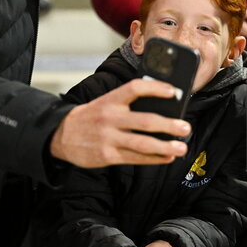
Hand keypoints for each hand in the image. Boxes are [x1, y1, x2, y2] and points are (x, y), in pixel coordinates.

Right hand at [49, 79, 190, 167]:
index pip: (135, 88)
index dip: (155, 88)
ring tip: (181, 148)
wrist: (62, 135)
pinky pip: (135, 158)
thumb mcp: (106, 103)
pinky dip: (153, 158)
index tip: (173, 91)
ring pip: (142, 143)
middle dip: (168, 125)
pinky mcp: (107, 155)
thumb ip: (128, 104)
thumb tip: (162, 108)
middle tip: (185, 128)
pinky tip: (167, 157)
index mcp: (111, 100)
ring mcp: (109, 138)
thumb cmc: (92, 117)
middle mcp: (110, 117)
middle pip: (144, 121)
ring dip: (165, 146)